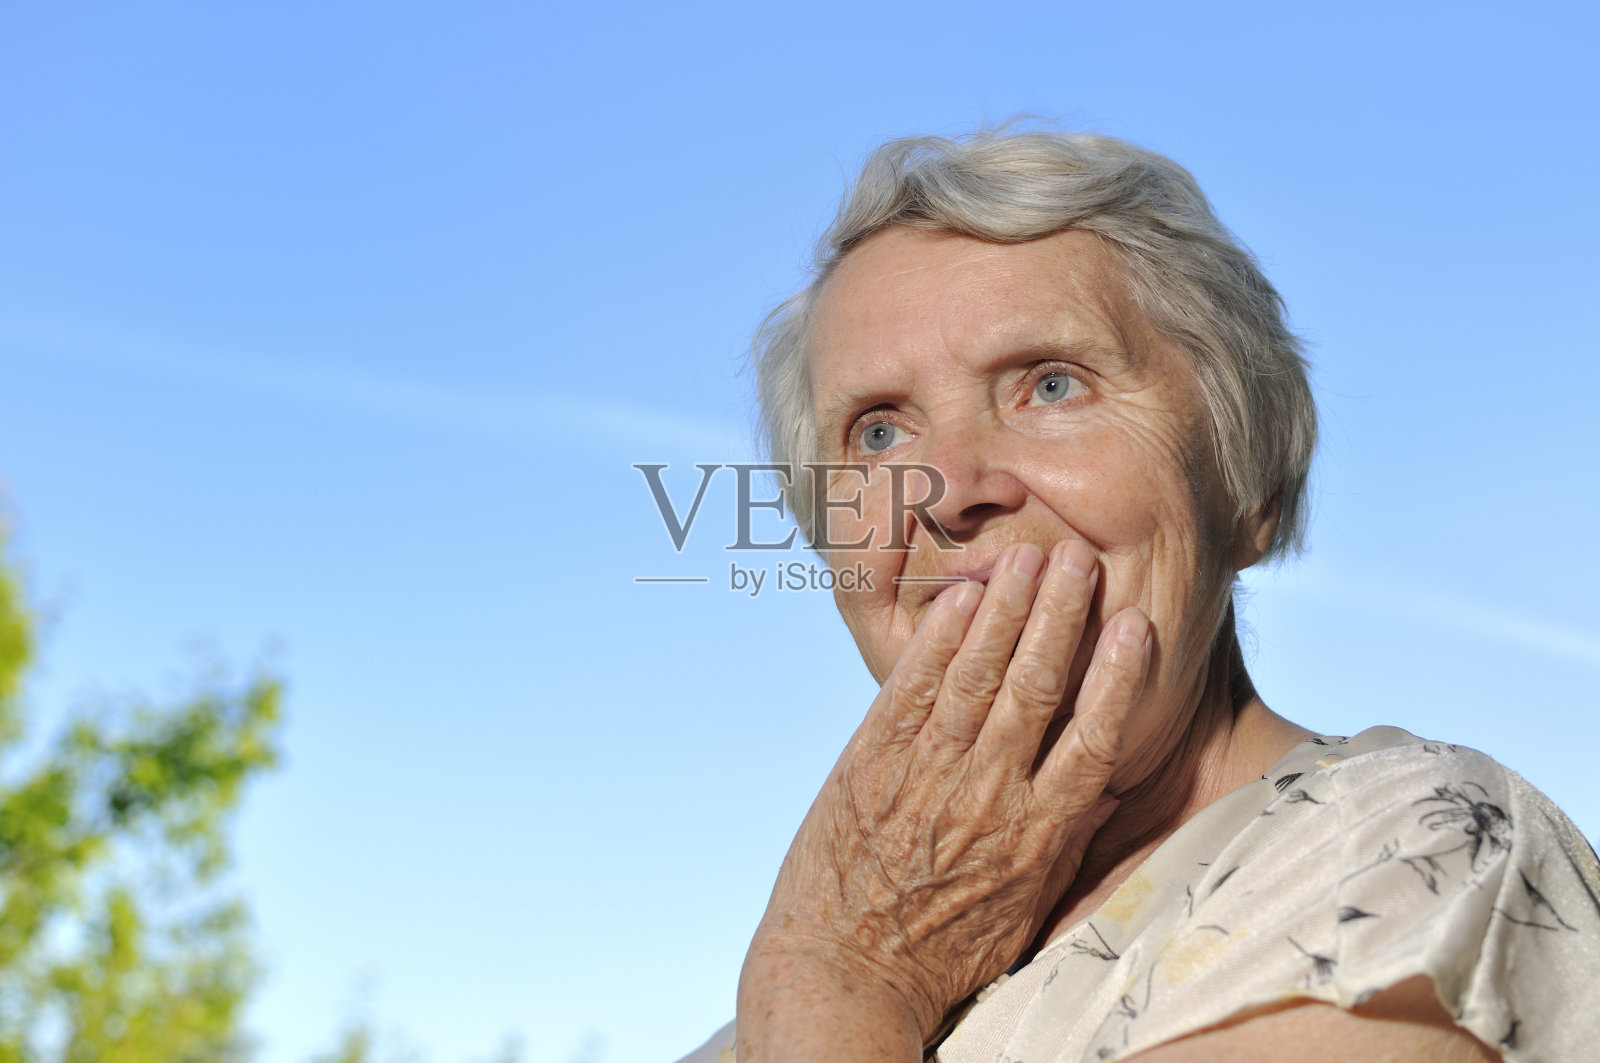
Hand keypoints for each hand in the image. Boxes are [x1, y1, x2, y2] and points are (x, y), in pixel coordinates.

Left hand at [737, 539, 1151, 1061]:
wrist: (844, 973)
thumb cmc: (940, 952)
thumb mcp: (1023, 912)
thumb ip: (1063, 845)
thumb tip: (1106, 791)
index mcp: (1035, 835)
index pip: (1091, 740)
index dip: (1117, 678)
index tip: (1137, 625)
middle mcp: (986, 794)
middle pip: (1035, 688)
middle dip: (1059, 616)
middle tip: (1079, 557)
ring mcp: (926, 773)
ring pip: (975, 675)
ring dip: (1004, 610)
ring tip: (1028, 556)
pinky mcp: (870, 761)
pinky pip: (910, 688)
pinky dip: (936, 639)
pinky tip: (958, 598)